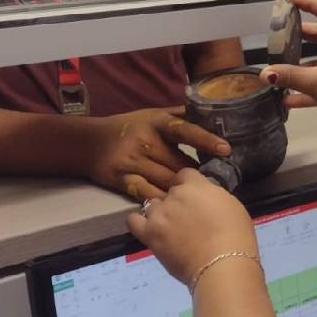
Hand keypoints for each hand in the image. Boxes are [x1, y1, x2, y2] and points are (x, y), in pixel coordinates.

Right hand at [85, 107, 230, 199]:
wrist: (90, 143)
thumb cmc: (130, 127)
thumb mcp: (153, 113)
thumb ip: (180, 114)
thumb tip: (209, 110)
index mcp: (157, 123)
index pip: (185, 130)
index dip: (205, 140)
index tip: (226, 149)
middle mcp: (146, 142)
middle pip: (180, 163)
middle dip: (199, 175)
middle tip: (217, 184)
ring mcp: (134, 162)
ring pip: (167, 181)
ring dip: (184, 191)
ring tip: (200, 199)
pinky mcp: (123, 180)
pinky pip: (148, 194)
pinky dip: (162, 200)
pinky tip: (174, 206)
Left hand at [128, 169, 258, 284]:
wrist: (222, 263)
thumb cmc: (236, 236)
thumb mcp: (231, 205)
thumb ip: (212, 197)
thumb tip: (204, 200)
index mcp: (196, 185)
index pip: (185, 174)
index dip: (189, 186)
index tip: (196, 198)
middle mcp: (174, 195)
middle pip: (169, 191)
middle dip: (176, 202)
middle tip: (188, 219)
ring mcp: (159, 214)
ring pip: (152, 205)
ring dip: (160, 213)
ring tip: (171, 229)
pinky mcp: (149, 234)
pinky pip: (133, 221)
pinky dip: (140, 223)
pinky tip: (150, 230)